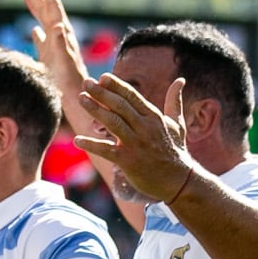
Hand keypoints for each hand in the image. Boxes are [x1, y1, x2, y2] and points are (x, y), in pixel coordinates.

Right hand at [22, 0, 90, 98]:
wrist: (75, 100)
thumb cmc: (69, 84)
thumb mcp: (64, 62)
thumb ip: (60, 44)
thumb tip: (57, 25)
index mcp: (62, 36)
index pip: (54, 10)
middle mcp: (60, 39)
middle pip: (48, 13)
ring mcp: (55, 49)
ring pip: (44, 24)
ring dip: (36, 11)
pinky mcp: (51, 61)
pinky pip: (43, 43)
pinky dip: (38, 35)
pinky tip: (34, 31)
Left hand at [78, 73, 197, 206]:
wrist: (179, 181)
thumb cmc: (176, 151)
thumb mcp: (177, 124)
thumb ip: (174, 102)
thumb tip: (180, 80)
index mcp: (154, 117)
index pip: (132, 97)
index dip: (117, 86)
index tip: (103, 77)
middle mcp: (145, 128)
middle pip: (120, 106)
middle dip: (102, 93)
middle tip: (86, 83)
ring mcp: (136, 144)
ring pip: (113, 122)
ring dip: (96, 110)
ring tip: (81, 99)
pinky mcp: (128, 161)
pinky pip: (107, 150)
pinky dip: (92, 145)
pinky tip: (77, 140)